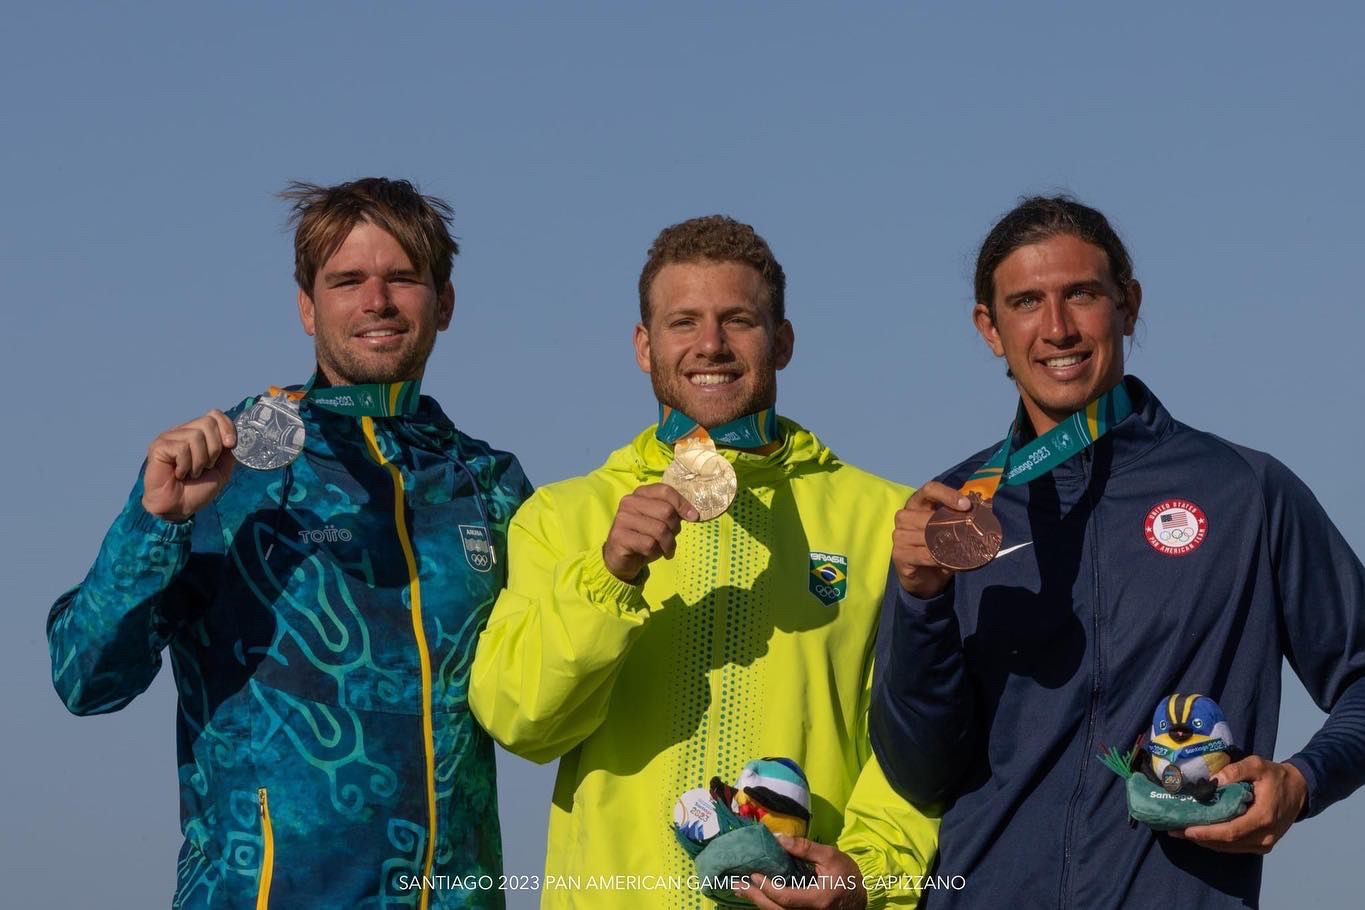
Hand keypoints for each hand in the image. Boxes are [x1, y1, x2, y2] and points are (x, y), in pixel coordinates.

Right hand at [141, 410, 236, 521]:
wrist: (179, 507)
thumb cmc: (197, 489)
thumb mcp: (222, 469)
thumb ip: (227, 451)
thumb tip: (231, 436)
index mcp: (198, 434)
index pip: (214, 415)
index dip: (227, 427)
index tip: (231, 445)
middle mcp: (183, 431)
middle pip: (208, 423)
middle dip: (214, 449)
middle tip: (205, 467)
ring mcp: (169, 437)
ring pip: (196, 436)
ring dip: (200, 461)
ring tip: (191, 473)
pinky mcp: (158, 446)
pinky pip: (182, 448)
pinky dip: (186, 465)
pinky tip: (179, 473)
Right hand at [601, 483, 698, 582]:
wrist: (622, 559)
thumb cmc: (645, 537)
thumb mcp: (661, 522)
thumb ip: (673, 512)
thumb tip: (693, 514)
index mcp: (640, 493)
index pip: (665, 491)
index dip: (682, 503)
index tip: (693, 517)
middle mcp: (629, 502)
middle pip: (666, 511)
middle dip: (675, 528)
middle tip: (671, 537)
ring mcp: (622, 518)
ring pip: (659, 530)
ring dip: (668, 543)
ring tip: (666, 548)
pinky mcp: (619, 536)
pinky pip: (649, 544)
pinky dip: (656, 551)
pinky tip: (651, 554)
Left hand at [742, 835, 866, 908]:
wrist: (863, 896)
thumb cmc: (848, 875)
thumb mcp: (830, 856)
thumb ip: (804, 848)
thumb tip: (779, 838)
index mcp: (818, 899)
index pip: (786, 898)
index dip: (767, 887)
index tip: (754, 874)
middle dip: (755, 897)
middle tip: (737, 884)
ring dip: (758, 901)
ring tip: (741, 888)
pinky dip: (768, 904)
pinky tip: (758, 894)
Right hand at [891, 481, 970, 598]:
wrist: (924, 578)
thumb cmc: (938, 548)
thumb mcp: (949, 531)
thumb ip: (959, 521)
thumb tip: (983, 513)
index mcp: (917, 504)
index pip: (930, 489)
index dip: (948, 494)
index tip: (966, 505)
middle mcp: (904, 516)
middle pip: (929, 515)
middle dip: (952, 525)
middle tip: (971, 533)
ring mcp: (899, 535)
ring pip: (927, 536)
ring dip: (947, 545)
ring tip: (961, 551)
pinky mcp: (899, 554)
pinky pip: (924, 554)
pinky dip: (940, 559)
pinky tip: (948, 562)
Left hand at [1168, 756, 1306, 853]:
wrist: (1300, 791)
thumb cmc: (1276, 777)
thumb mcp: (1257, 765)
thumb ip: (1235, 770)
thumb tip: (1213, 781)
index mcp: (1263, 817)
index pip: (1230, 831)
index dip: (1206, 833)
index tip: (1185, 829)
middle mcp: (1264, 836)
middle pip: (1227, 843)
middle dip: (1199, 838)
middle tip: (1174, 830)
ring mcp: (1264, 843)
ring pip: (1230, 848)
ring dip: (1205, 842)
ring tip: (1182, 832)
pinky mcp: (1263, 845)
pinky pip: (1236, 847)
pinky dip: (1217, 842)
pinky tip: (1201, 834)